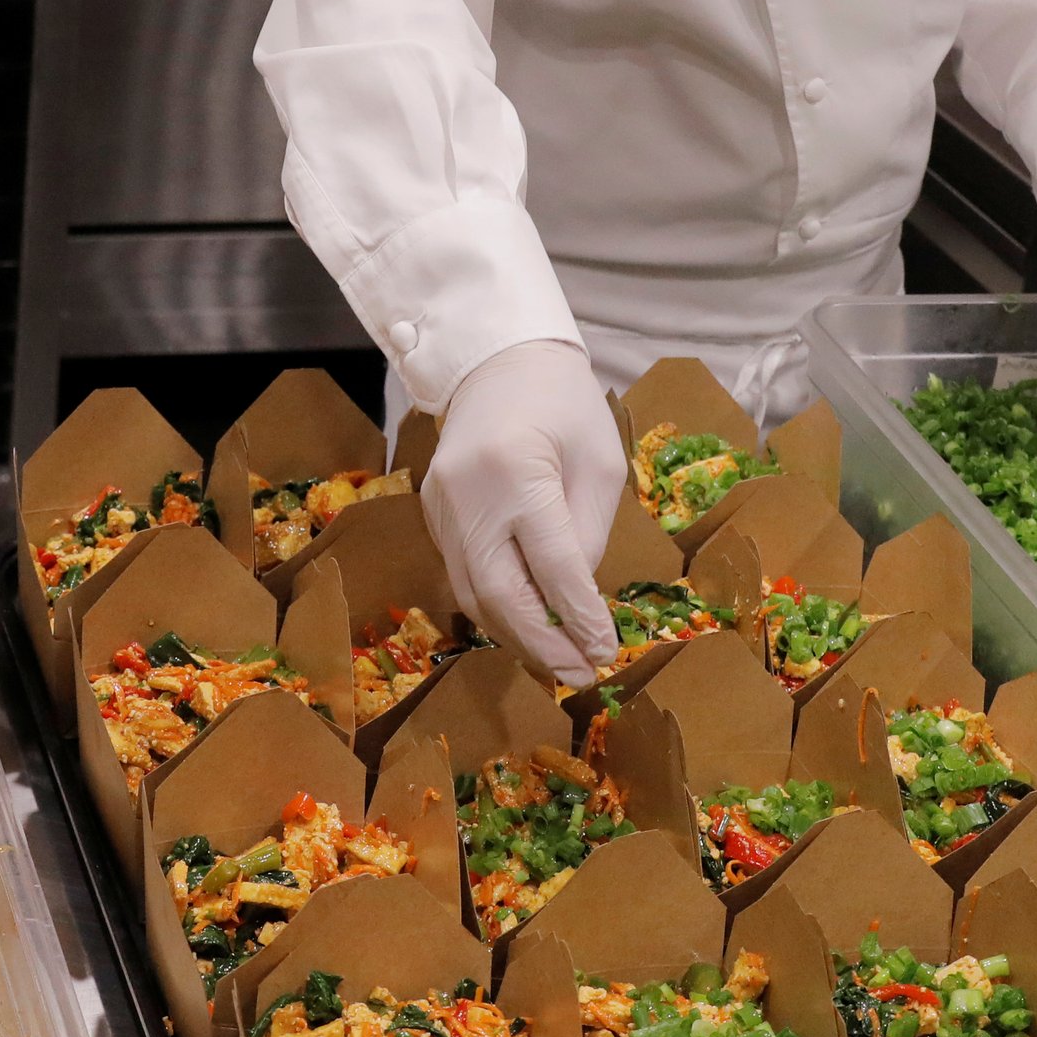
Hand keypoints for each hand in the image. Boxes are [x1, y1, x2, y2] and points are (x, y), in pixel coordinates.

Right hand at [421, 338, 624, 683]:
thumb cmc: (563, 403)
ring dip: (517, 636)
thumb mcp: (598, 461)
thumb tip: (576, 602)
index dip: (579, 617)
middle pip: (500, 593)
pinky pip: (462, 576)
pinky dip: (496, 609)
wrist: (497, 360)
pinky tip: (528, 628)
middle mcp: (467, 495)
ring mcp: (439, 506)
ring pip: (473, 595)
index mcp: (516, 472)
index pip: (552, 565)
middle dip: (542, 644)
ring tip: (558, 663)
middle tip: (580, 675)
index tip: (606, 651)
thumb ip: (588, 533)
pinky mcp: (430, 513)